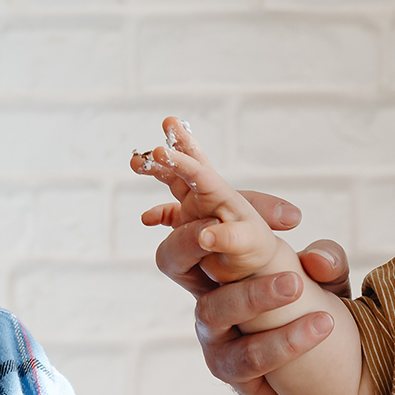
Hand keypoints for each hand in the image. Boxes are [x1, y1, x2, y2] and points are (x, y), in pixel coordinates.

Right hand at [132, 118, 279, 283]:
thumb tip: (205, 235)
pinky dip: (157, 215)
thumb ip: (231, 238)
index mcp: (222, 196)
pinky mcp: (187, 231)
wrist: (257, 272)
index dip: (180, 161)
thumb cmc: (258, 253)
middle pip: (187, 167)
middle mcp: (207, 199)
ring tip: (136, 162)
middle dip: (175, 146)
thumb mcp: (251, 245)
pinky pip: (168, 217)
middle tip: (166, 123)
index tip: (160, 152)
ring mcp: (195, 213)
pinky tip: (148, 219)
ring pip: (174, 184)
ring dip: (157, 171)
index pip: (199, 172)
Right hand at [149, 176, 351, 394]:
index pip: (210, 218)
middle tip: (219, 231)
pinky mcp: (229, 369)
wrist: (321, 375)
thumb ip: (327, 261)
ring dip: (255, 294)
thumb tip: (316, 259)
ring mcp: (213, 332)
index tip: (271, 204)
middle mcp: (207, 292)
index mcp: (223, 259)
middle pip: (173, 258)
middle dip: (190, 238)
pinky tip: (324, 324)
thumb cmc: (312, 311)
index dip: (228, 202)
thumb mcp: (328, 279)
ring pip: (216, 308)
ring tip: (296, 285)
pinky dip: (287, 340)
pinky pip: (250, 356)